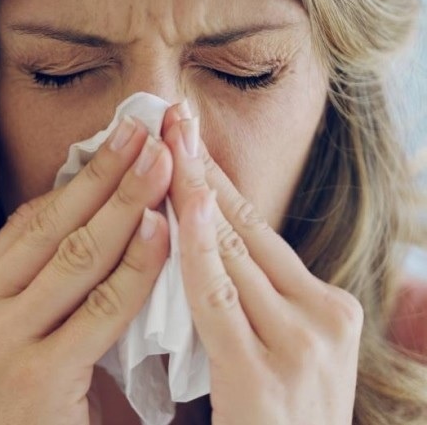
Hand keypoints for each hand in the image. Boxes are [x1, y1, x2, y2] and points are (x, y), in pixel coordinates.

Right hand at [0, 116, 172, 424]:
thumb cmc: (35, 414)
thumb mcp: (26, 339)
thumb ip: (48, 285)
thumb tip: (99, 212)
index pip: (27, 224)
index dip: (77, 179)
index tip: (118, 140)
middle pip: (50, 228)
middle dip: (104, 174)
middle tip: (148, 129)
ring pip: (75, 258)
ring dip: (127, 204)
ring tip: (166, 163)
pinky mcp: (30, 378)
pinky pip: (99, 310)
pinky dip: (137, 268)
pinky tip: (166, 231)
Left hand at [161, 104, 362, 424]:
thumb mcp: (271, 352)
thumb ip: (245, 303)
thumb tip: (198, 245)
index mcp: (325, 308)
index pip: (258, 229)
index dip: (217, 179)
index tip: (186, 134)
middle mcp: (323, 316)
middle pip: (246, 226)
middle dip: (202, 167)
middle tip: (170, 114)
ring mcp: (300, 345)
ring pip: (232, 251)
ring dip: (192, 190)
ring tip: (164, 139)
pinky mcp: (264, 376)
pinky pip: (216, 299)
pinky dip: (194, 248)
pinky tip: (174, 206)